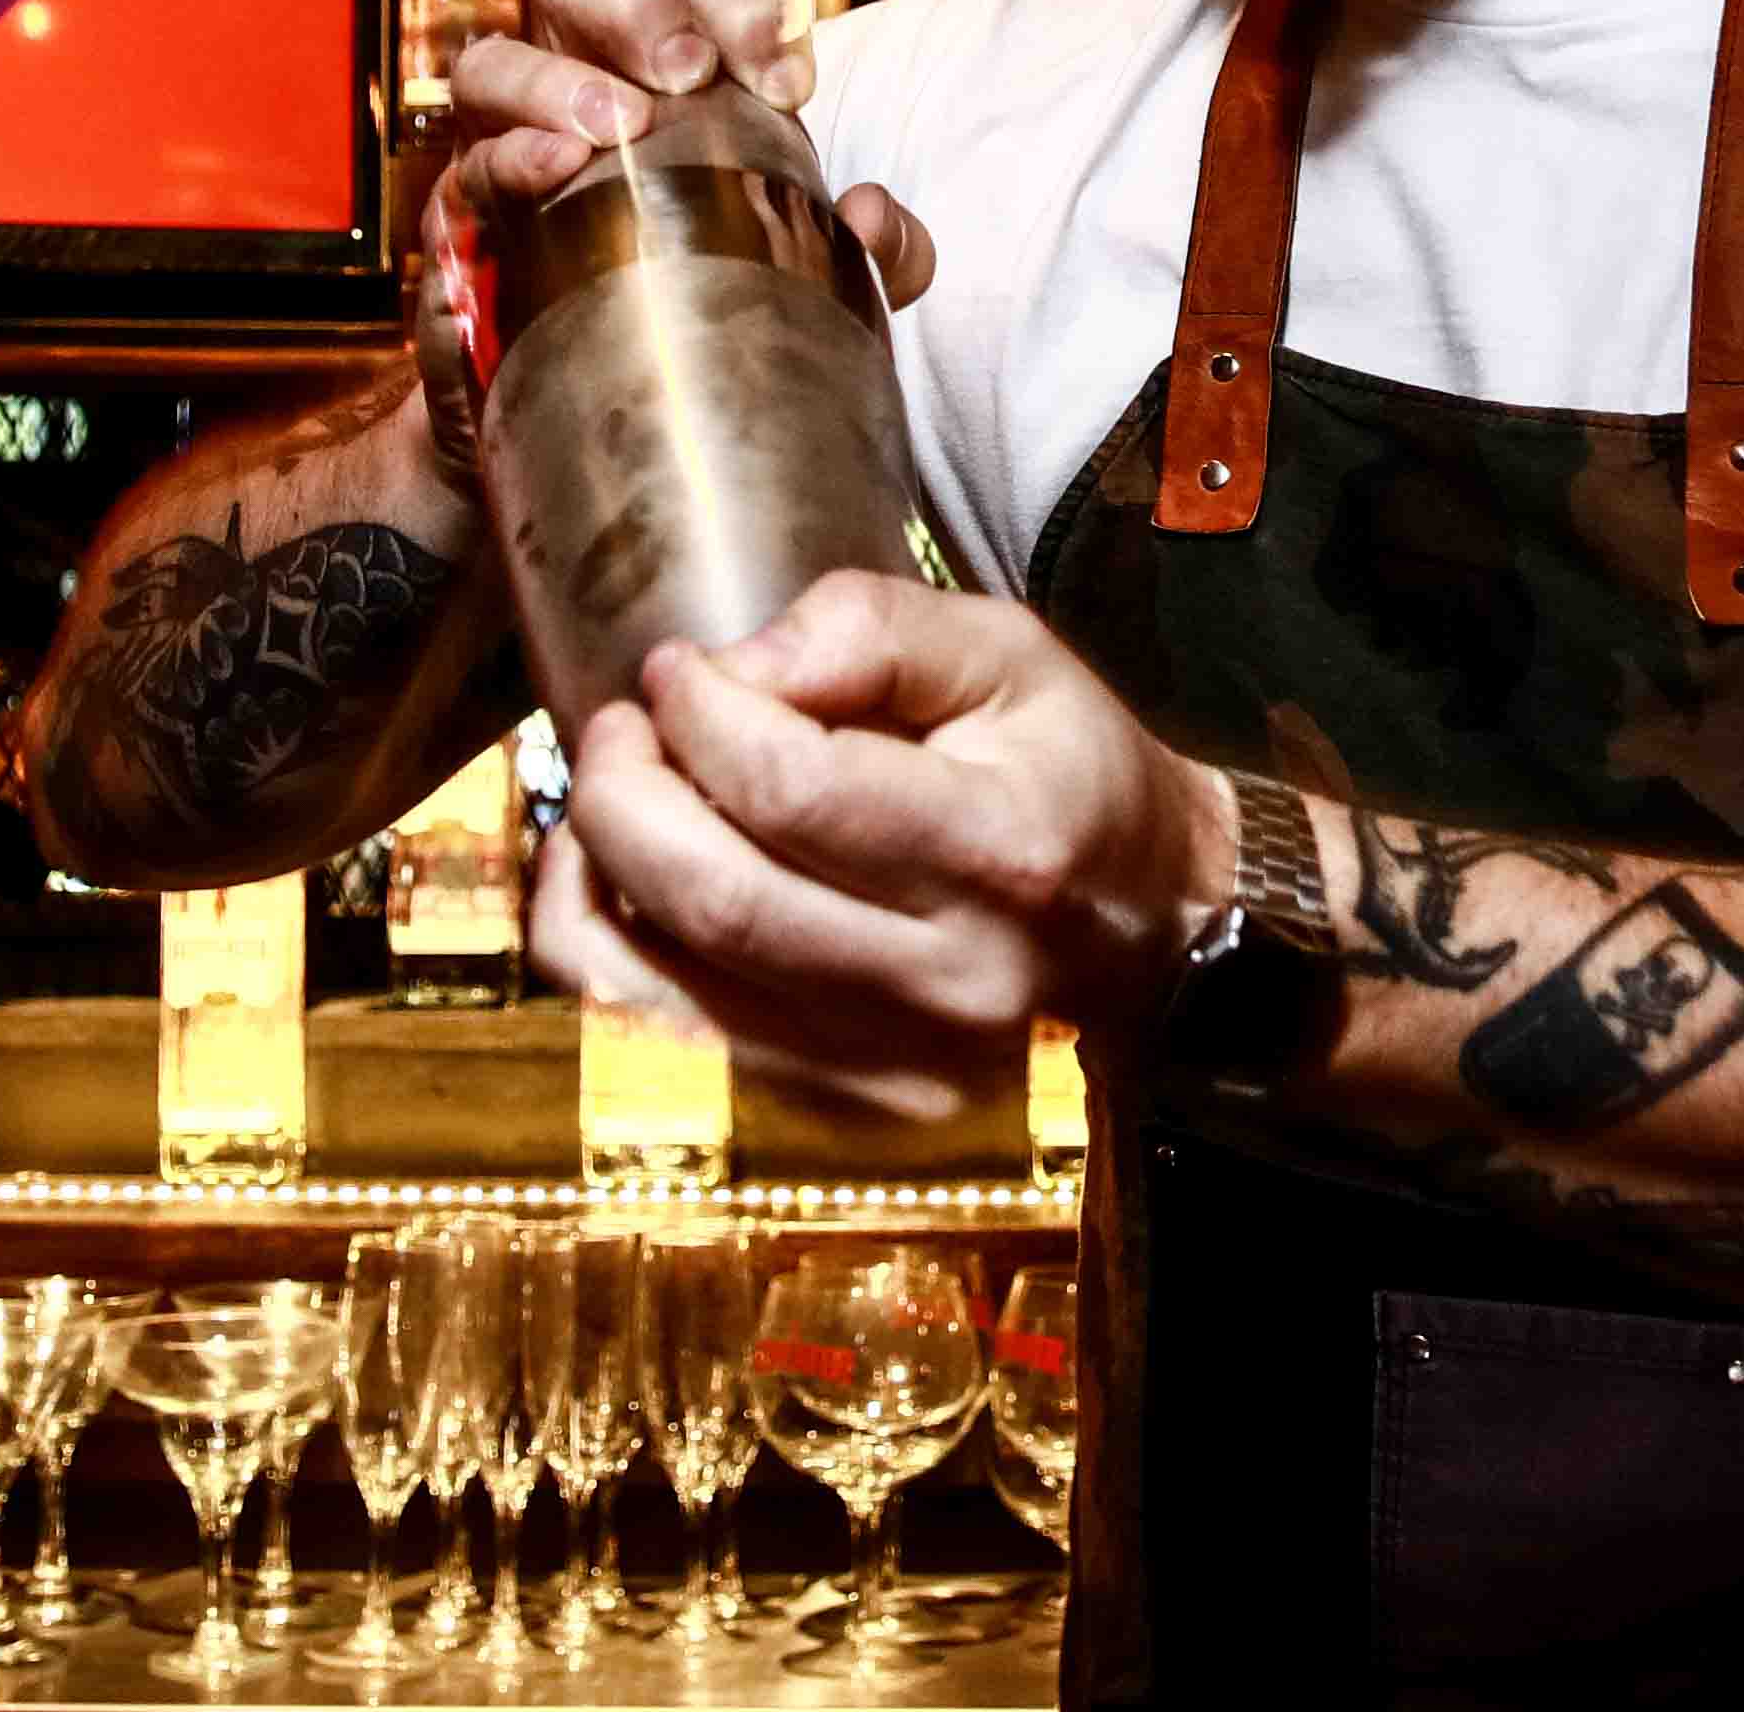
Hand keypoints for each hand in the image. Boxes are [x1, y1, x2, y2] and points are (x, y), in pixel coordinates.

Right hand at [410, 0, 936, 455]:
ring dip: (551, 81)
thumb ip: (875, 254)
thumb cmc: (710, 307)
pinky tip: (550, 173)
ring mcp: (505, 152)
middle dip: (633, 2)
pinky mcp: (461, 235)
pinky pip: (456, 184)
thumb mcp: (818, 279)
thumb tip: (869, 216)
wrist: (602, 425)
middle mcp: (578, 87)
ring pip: (489, 65)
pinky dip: (501, 168)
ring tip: (614, 127)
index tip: (788, 80)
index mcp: (671, 73)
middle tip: (687, 71)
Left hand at [529, 571, 1229, 1124]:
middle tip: (621, 727)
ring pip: (669, 987)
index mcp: (1000, 853)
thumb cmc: (1065, 773)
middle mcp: (947, 983)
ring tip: (609, 793)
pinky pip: (667, 1045)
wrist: (1147, 927)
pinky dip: (602, 957)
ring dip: (596, 873)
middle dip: (626, 793)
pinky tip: (605, 882)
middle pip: (717, 896)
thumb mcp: (1006, 653)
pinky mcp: (846, 1112)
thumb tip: (730, 668)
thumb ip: (869, 631)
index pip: (793, 789)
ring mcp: (892, 1069)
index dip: (702, 714)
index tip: (678, 669)